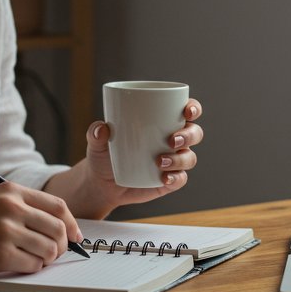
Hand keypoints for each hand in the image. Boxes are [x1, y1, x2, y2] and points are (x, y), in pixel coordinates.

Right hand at [0, 182, 83, 275]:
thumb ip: (22, 208)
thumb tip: (59, 227)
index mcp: (11, 191)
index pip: (58, 206)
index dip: (71, 224)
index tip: (74, 237)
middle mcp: (11, 207)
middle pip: (58, 229)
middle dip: (63, 246)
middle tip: (54, 254)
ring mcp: (5, 231)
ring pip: (49, 250)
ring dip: (46, 259)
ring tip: (32, 259)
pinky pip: (32, 265)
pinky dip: (31, 269)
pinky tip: (18, 265)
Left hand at [83, 99, 203, 209]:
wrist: (101, 183)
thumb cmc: (104, 154)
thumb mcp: (97, 142)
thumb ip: (96, 133)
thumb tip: (101, 128)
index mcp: (162, 122)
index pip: (187, 110)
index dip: (193, 108)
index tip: (187, 111)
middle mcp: (173, 140)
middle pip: (195, 133)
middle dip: (188, 135)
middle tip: (171, 140)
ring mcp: (173, 162)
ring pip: (190, 157)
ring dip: (180, 158)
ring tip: (159, 161)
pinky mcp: (169, 182)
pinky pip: (181, 179)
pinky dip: (176, 178)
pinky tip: (164, 178)